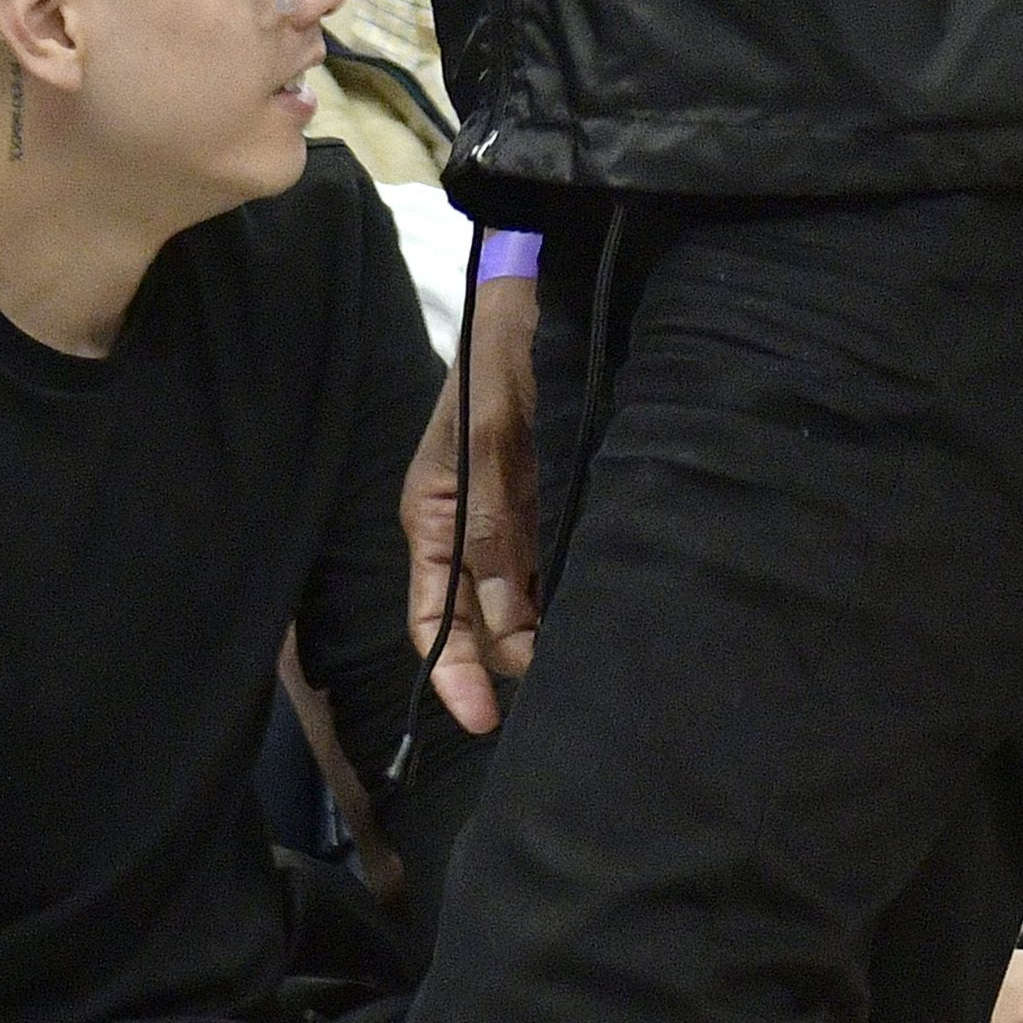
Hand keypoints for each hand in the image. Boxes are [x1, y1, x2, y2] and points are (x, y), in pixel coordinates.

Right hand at [400, 265, 542, 733]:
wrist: (530, 302)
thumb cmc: (498, 365)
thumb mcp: (490, 442)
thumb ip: (491, 528)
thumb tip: (501, 619)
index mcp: (431, 519)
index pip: (430, 617)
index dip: (455, 672)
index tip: (485, 720)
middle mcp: (462, 528)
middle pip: (474, 618)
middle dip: (504, 658)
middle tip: (557, 690)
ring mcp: (500, 515)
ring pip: (511, 596)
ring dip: (535, 630)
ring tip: (578, 667)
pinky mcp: (536, 500)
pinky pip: (541, 562)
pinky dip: (557, 591)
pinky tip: (591, 610)